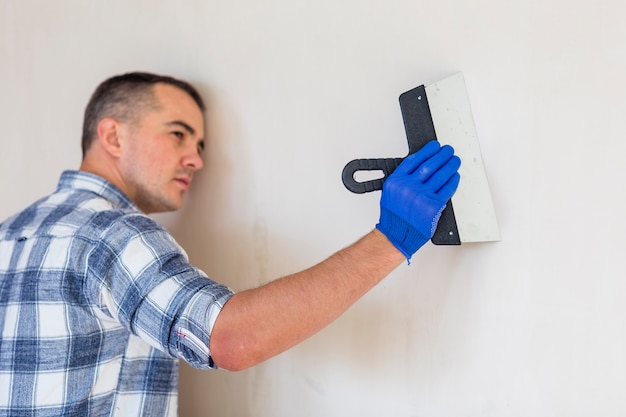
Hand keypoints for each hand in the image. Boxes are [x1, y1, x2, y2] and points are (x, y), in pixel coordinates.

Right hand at [376, 141, 460, 259]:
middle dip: (442, 155)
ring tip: (454, 160)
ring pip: (440, 175)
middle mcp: (409, 186)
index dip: (427, 151)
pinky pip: (446, 189)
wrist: (397, 234)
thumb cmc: (394, 217)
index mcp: (396, 181)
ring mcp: (421, 195)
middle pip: (429, 164)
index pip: (414, 160)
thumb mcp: (390, 193)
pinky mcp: (433, 205)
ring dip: (450, 165)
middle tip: (448, 150)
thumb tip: (421, 167)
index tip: (434, 146)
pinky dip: (453, 181)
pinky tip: (455, 176)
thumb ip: (403, 179)